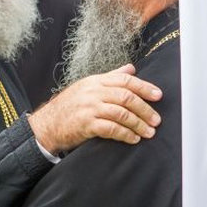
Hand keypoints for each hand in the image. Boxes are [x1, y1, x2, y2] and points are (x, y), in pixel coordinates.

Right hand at [29, 64, 162, 153]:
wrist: (47, 124)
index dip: (144, 87)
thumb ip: (111, 77)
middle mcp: (93, 92)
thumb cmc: (70, 106)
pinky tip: (133, 139)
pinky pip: (111, 129)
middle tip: (156, 120)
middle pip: (126, 97)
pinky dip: (125, 134)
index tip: (158, 95)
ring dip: (138, 124)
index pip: (125, 80)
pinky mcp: (86, 124)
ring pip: (121, 113)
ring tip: (149, 132)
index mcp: (96, 81)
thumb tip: (131, 68)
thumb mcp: (88, 86)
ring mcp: (89, 108)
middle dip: (145, 109)